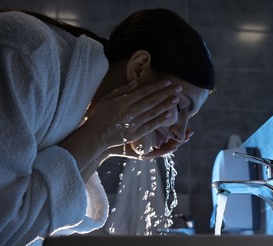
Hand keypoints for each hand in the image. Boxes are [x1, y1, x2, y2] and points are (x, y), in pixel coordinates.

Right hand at [59, 79, 180, 176]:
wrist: (94, 136)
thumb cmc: (99, 116)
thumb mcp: (107, 99)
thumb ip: (121, 90)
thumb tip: (135, 82)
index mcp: (122, 102)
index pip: (143, 92)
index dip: (156, 86)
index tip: (167, 82)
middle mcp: (128, 112)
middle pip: (151, 101)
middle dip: (166, 93)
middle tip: (178, 88)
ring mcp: (132, 124)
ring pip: (152, 113)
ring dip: (166, 105)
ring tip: (176, 99)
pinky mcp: (134, 135)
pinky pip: (149, 126)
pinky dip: (159, 120)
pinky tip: (168, 115)